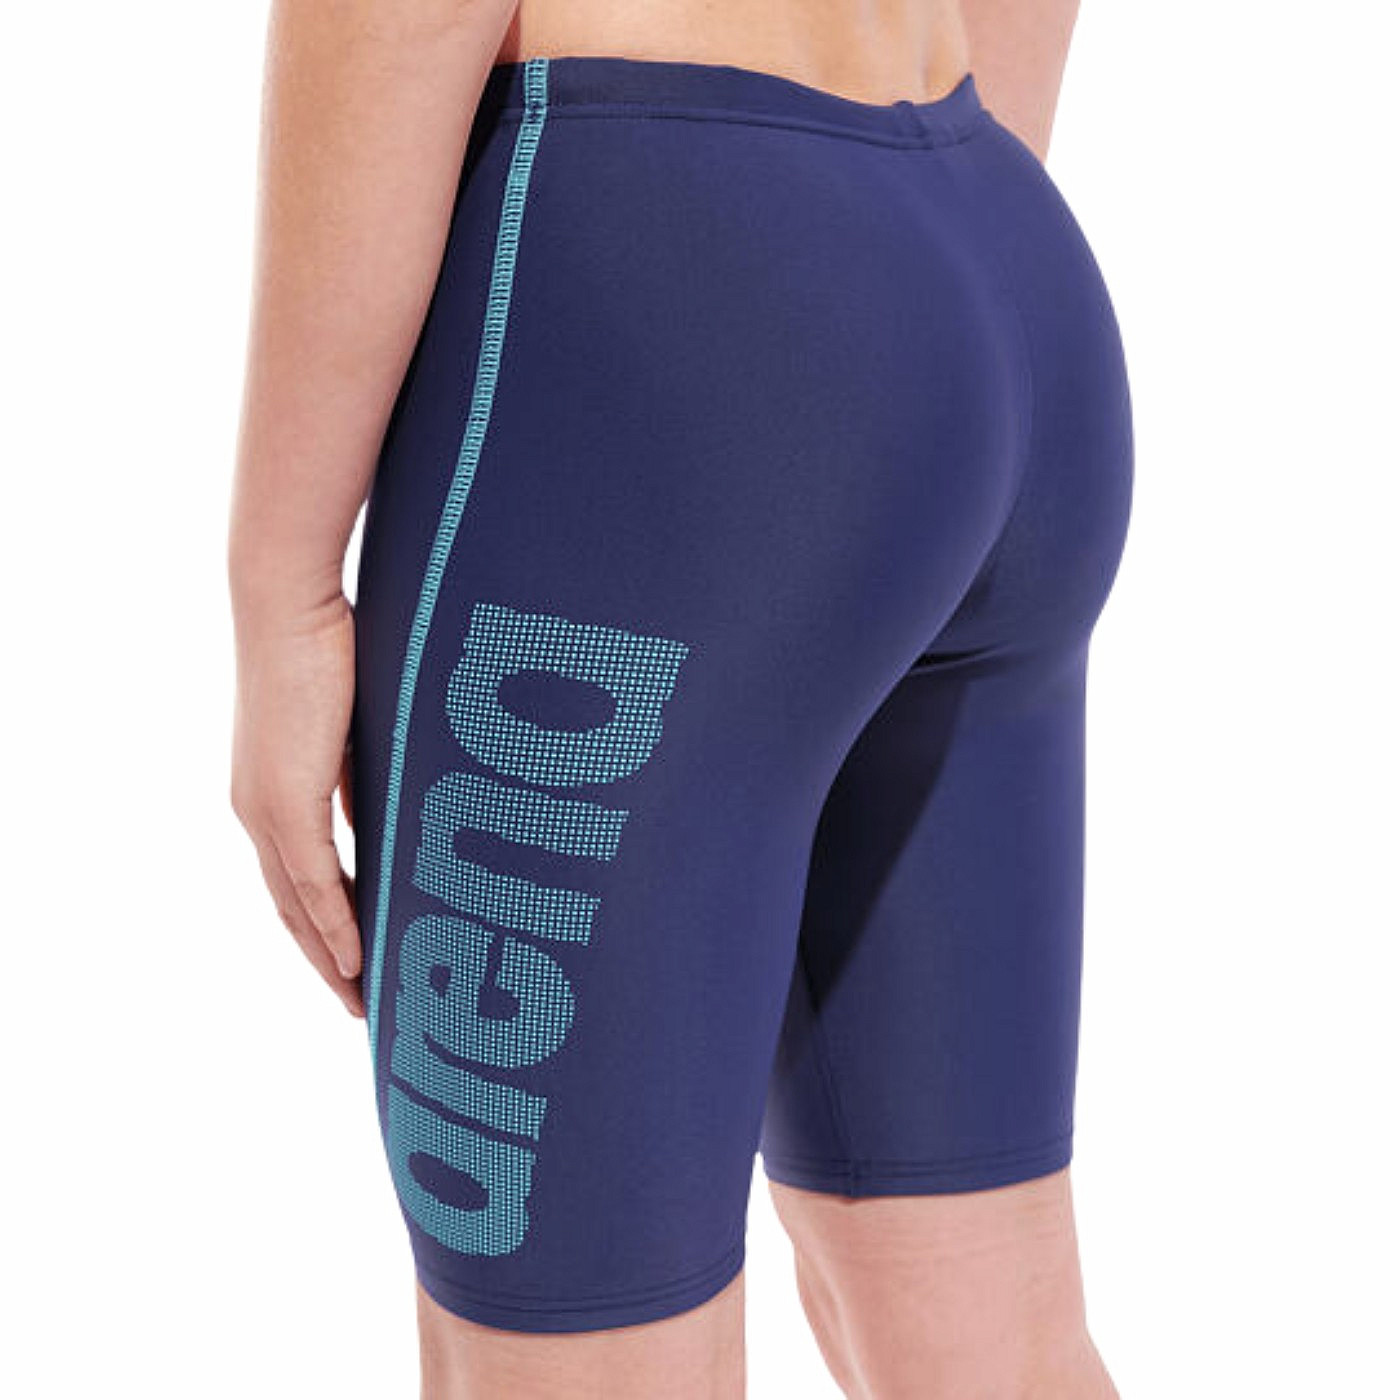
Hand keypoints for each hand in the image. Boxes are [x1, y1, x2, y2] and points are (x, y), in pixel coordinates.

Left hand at [231, 592, 363, 1016]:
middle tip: (361, 1005)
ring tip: (362, 1001)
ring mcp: (265, 812)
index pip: (295, 882)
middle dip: (326, 963)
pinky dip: (336, 927)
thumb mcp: (350, 729)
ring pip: (297, 909)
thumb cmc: (328, 649)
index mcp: (270, 795)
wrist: (290, 605)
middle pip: (290, 911)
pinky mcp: (284, 803)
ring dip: (331, 959)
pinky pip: (311, 883)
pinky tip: (357, 961)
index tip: (356, 965)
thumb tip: (382, 819)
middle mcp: (257, 813)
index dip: (324, 929)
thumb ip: (357, 780)